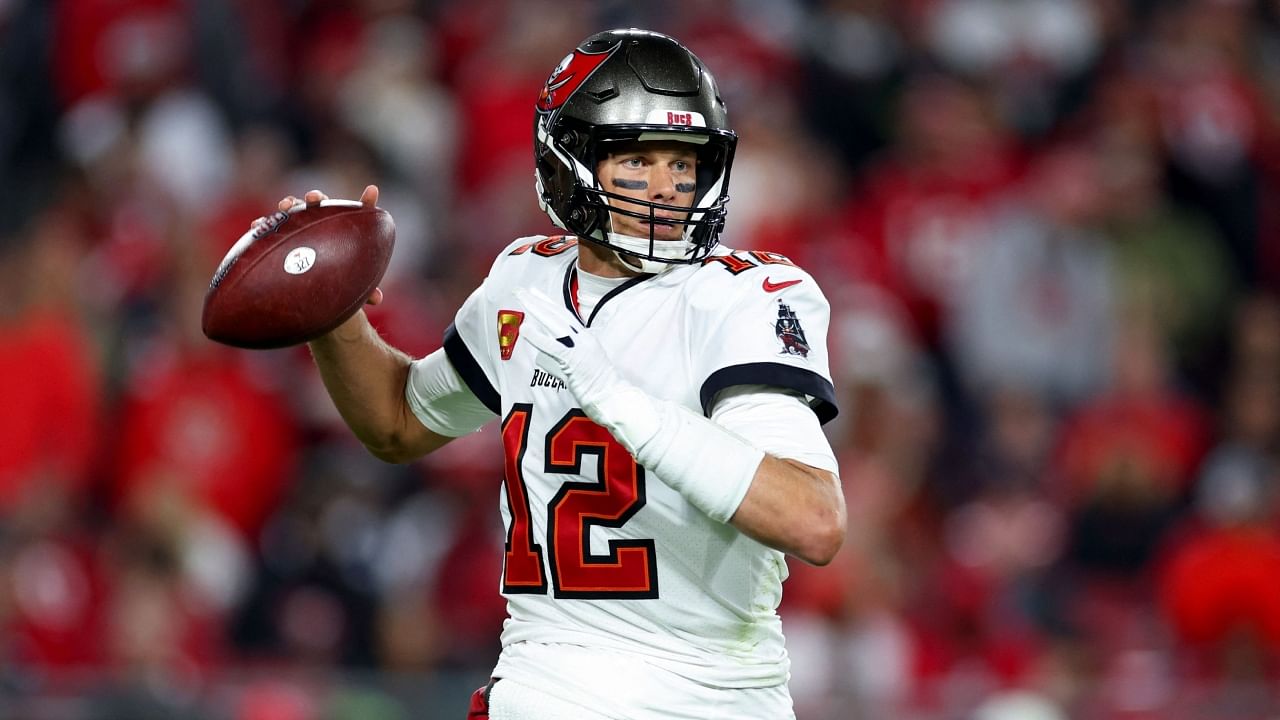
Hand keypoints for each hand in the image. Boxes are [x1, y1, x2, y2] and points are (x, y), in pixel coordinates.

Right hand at [253, 185, 384, 305]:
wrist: (310, 283)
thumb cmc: (336, 278)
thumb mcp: (351, 282)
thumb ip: (366, 287)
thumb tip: (378, 300)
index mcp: (341, 227)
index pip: (356, 213)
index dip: (366, 201)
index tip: (372, 192)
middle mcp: (318, 220)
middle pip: (318, 205)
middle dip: (316, 198)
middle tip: (314, 198)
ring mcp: (296, 224)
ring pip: (293, 210)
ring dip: (289, 204)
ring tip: (285, 206)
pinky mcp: (277, 234)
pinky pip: (269, 227)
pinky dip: (263, 224)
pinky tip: (257, 226)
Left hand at [514, 287, 660, 451]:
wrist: (613, 397)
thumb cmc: (597, 387)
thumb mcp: (580, 367)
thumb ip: (560, 359)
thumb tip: (540, 357)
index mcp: (586, 338)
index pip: (564, 316)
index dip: (548, 303)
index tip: (535, 293)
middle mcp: (583, 338)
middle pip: (557, 314)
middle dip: (538, 301)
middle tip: (521, 290)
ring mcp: (579, 348)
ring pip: (554, 323)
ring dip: (536, 309)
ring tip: (520, 298)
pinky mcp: (573, 360)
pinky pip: (552, 346)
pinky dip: (537, 337)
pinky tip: (525, 329)